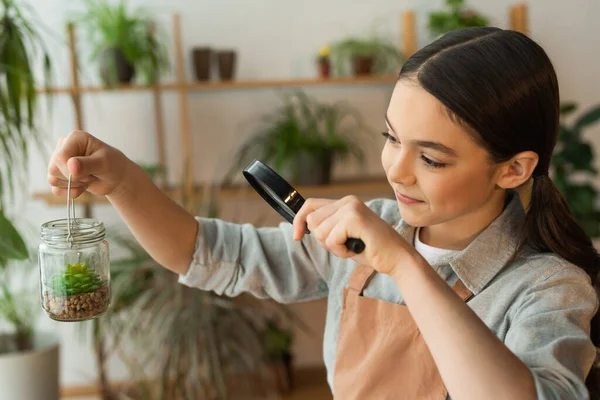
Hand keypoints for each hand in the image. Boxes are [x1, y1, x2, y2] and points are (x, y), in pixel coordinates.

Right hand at [48, 130, 132, 197]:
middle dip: (75, 178)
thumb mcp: (104, 163)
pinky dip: (70, 192)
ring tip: (88, 178)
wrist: (116, 178)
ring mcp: (60, 161)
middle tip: (91, 174)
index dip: (72, 170)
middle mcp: (63, 147)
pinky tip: (82, 187)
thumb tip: (71, 165)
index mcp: (74, 138)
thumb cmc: (113, 165)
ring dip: (74, 185)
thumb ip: (87, 164)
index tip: (90, 171)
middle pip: (54, 169)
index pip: (60, 157)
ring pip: (52, 179)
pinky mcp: (60, 174)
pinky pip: (55, 188)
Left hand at [292, 196, 421, 274]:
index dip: (299, 221)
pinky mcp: (355, 218)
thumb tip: (303, 225)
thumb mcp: (344, 235)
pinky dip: (341, 251)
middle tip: (344, 245)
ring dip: (333, 247)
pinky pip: (331, 239)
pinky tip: (356, 249)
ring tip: (352, 246)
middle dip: (323, 240)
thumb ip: (327, 227)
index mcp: (345, 202)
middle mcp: (347, 201)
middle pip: (312, 221)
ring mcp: (351, 208)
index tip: (296, 237)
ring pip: (320, 232)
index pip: (310, 205)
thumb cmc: (371, 249)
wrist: (397, 259)